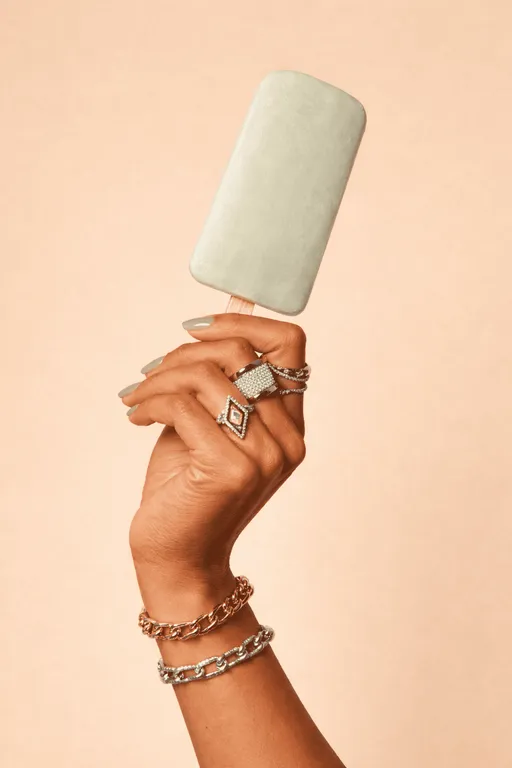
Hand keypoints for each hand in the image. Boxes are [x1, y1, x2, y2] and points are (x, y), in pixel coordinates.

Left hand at [121, 314, 306, 595]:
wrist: (178, 556)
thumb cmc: (188, 488)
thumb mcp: (209, 425)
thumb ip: (217, 384)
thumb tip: (202, 329)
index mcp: (289, 424)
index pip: (290, 345)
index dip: (244, 322)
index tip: (197, 329)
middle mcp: (288, 438)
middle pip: (243, 352)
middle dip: (185, 352)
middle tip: (152, 372)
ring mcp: (265, 456)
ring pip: (208, 375)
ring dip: (160, 379)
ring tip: (137, 397)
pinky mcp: (232, 469)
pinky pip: (184, 406)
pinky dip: (150, 403)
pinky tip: (135, 417)